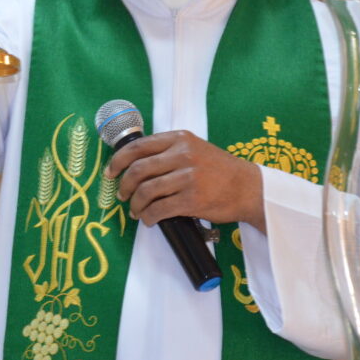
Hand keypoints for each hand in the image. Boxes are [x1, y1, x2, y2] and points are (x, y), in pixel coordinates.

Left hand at [103, 130, 265, 231]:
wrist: (249, 188)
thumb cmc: (220, 170)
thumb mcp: (196, 148)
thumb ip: (170, 151)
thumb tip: (136, 163)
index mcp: (180, 139)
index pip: (139, 146)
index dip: (118, 160)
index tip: (110, 172)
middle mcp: (183, 154)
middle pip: (138, 170)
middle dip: (124, 186)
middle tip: (122, 196)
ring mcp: (187, 177)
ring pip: (146, 191)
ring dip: (135, 204)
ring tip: (136, 211)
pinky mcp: (192, 199)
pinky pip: (159, 209)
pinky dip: (149, 217)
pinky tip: (149, 220)